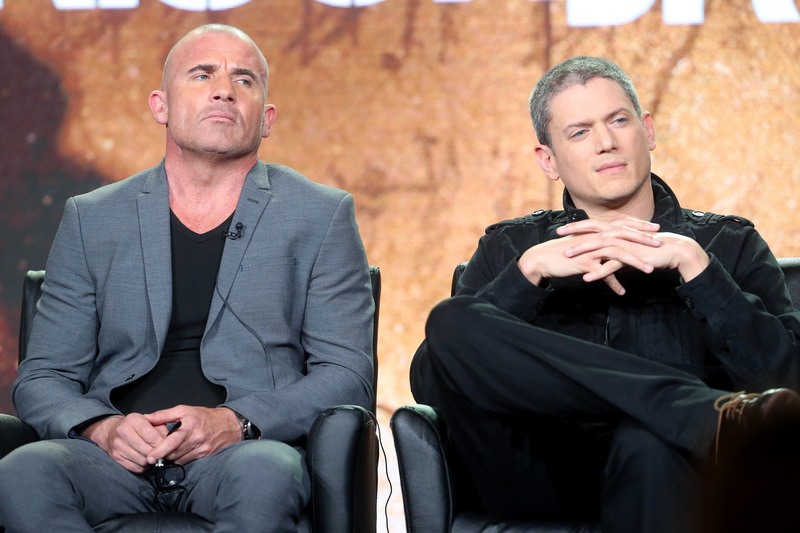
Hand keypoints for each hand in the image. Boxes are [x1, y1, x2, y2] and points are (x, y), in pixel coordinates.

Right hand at [80, 413, 164, 472]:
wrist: (112, 431)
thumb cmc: (136, 426)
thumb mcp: (149, 421)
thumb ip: (161, 428)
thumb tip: (170, 442)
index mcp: (134, 420)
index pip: (151, 436)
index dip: (162, 445)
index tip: (168, 448)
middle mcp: (123, 431)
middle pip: (147, 450)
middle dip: (157, 454)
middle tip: (162, 454)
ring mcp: (118, 445)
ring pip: (141, 460)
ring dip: (150, 462)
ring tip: (153, 457)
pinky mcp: (115, 457)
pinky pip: (134, 467)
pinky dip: (143, 467)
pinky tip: (145, 461)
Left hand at [143, 406, 240, 465]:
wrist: (230, 424)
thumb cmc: (205, 416)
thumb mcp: (185, 410)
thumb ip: (164, 415)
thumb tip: (146, 418)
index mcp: (190, 425)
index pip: (172, 442)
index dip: (160, 450)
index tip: (150, 456)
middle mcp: (197, 439)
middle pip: (174, 453)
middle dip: (163, 455)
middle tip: (153, 455)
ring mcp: (202, 449)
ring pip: (179, 460)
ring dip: (170, 458)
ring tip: (165, 454)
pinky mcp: (205, 456)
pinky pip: (187, 462)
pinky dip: (179, 460)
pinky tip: (177, 455)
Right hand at [518, 217, 661, 294]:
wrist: (542, 259)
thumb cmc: (562, 254)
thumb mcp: (583, 251)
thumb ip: (598, 255)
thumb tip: (610, 267)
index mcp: (595, 231)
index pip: (620, 224)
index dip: (637, 226)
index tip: (654, 229)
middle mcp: (594, 237)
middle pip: (623, 235)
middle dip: (643, 240)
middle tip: (660, 244)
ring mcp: (589, 249)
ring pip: (617, 252)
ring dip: (635, 261)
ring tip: (650, 270)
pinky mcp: (584, 262)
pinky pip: (602, 272)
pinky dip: (613, 282)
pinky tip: (621, 292)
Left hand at [563, 226, 709, 283]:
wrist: (672, 251)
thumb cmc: (649, 249)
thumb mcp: (628, 246)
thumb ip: (614, 248)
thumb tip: (603, 253)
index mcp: (617, 230)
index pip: (593, 224)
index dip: (577, 225)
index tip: (561, 228)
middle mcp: (619, 234)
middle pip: (593, 230)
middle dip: (574, 232)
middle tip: (557, 234)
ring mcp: (624, 244)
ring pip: (599, 246)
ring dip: (582, 251)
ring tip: (567, 256)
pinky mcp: (631, 257)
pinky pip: (612, 265)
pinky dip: (599, 271)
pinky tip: (587, 278)